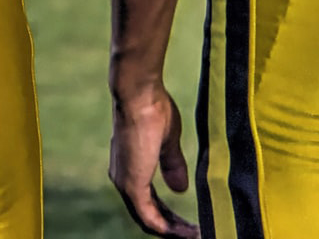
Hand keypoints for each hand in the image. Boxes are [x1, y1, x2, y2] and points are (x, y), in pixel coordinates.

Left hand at [109, 85, 197, 236]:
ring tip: (196, 236)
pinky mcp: (131, 186)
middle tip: (196, 234)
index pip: (149, 203)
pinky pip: (150, 219)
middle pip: (149, 216)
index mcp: (130, 167)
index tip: (190, 224)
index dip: (169, 216)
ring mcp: (125, 183)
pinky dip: (168, 229)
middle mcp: (122, 179)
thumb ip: (172, 165)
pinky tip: (187, 233)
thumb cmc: (153, 109)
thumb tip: (179, 189)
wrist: (140, 94)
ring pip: (149, 221)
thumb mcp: (167, 142)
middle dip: (174, 228)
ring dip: (173, 232)